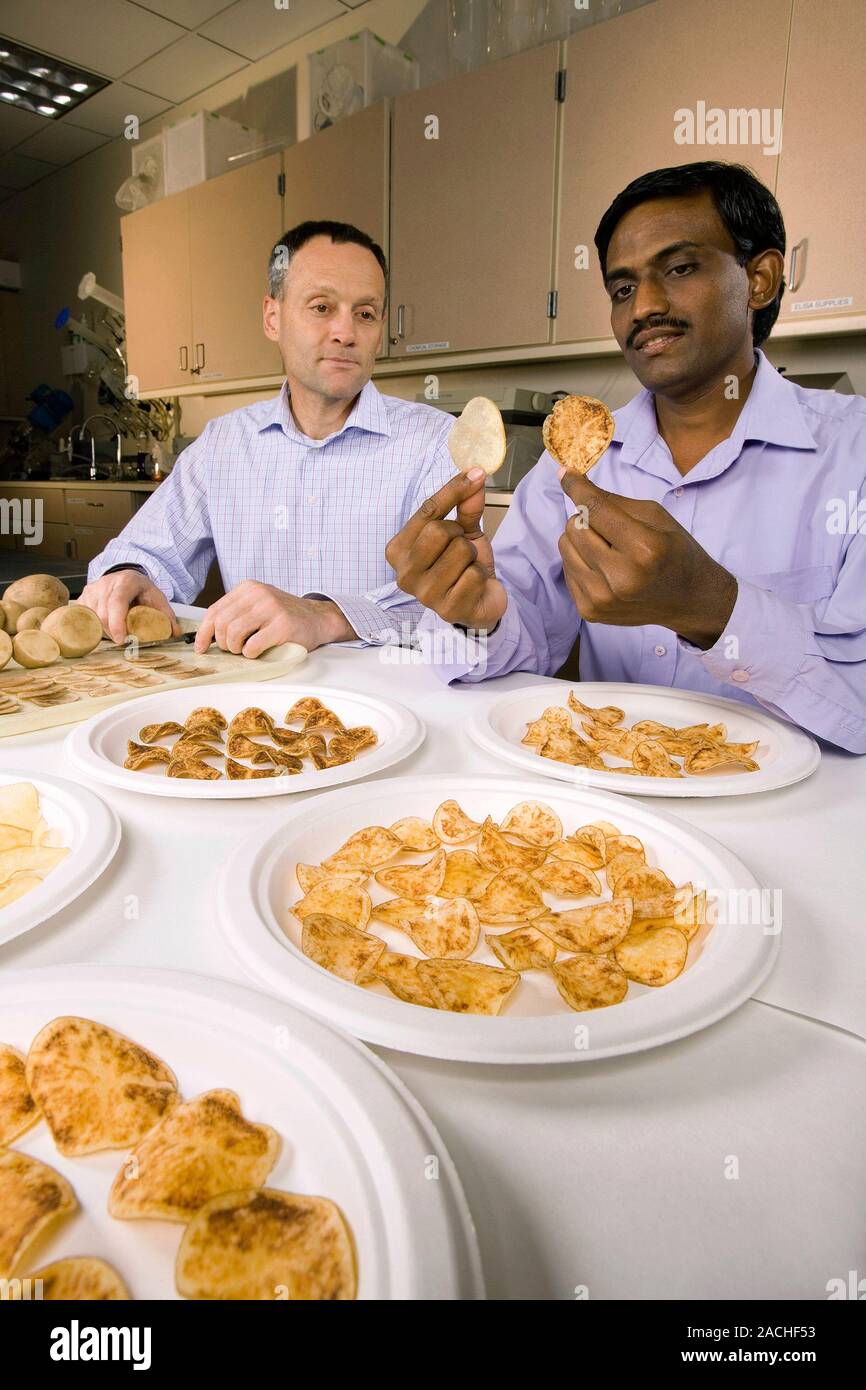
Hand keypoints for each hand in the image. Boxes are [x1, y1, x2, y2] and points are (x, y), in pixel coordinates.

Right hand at [78, 570, 181, 644]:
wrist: (126, 576)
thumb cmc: (141, 590)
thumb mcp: (157, 599)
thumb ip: (166, 616)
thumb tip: (174, 634)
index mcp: (126, 581)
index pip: (117, 602)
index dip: (117, 622)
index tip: (121, 640)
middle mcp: (106, 583)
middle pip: (103, 613)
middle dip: (112, 632)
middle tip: (123, 641)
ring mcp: (92, 589)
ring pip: (92, 617)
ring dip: (104, 630)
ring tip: (116, 631)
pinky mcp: (84, 596)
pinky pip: (85, 617)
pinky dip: (95, 626)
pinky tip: (106, 627)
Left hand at [193, 580, 354, 657]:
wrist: (317, 619)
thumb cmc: (284, 617)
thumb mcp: (258, 605)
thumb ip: (236, 613)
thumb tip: (207, 636)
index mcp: (248, 588)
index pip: (214, 611)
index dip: (204, 633)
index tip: (201, 647)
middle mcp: (258, 594)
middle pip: (222, 624)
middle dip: (223, 643)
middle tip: (233, 649)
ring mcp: (271, 608)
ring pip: (233, 634)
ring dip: (236, 649)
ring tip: (245, 650)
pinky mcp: (282, 626)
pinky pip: (252, 646)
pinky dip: (251, 654)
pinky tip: (258, 651)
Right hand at [385, 468, 506, 630]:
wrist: (480, 603)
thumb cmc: (463, 566)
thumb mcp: (463, 531)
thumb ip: (466, 505)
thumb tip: (475, 475)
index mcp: (398, 550)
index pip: (426, 511)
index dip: (453, 490)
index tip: (474, 474)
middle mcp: (404, 574)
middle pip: (438, 530)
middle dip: (459, 534)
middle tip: (461, 548)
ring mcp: (425, 595)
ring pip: (460, 551)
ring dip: (472, 556)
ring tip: (466, 568)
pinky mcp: (448, 610)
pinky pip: (474, 574)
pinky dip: (481, 576)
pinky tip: (473, 586)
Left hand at [558, 469, 737, 648]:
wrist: (690, 600)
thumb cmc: (675, 552)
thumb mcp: (656, 517)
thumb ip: (613, 501)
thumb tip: (571, 481)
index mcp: (644, 548)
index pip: (595, 510)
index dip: (577, 488)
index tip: (564, 474)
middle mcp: (621, 577)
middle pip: (575, 527)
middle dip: (586, 518)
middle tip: (608, 526)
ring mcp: (603, 598)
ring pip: (565, 547)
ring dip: (581, 540)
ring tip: (607, 547)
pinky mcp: (591, 611)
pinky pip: (566, 570)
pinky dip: (580, 562)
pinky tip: (604, 567)